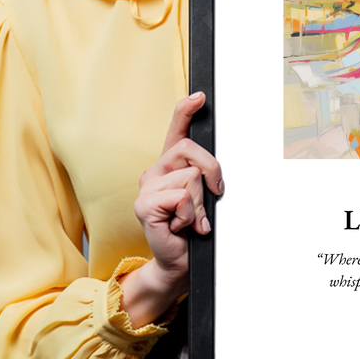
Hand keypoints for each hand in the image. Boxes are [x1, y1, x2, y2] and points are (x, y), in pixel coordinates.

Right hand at [119, 92, 223, 326]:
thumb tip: (216, 169)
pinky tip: (181, 226)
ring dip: (200, 203)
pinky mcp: (144, 205)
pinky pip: (181, 197)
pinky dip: (190, 215)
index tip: (200, 96)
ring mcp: (146, 187)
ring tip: (192, 219)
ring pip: (191, 177)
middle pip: (191, 150)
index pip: (176, 130)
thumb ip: (205, 177)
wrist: (179, 261)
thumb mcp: (204, 197)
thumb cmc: (193, 228)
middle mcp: (155, 171)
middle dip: (212, 172)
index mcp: (170, 165)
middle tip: (213, 196)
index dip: (186, 110)